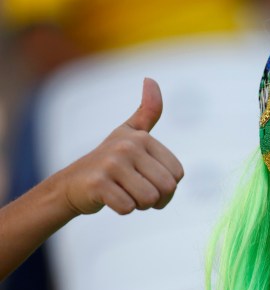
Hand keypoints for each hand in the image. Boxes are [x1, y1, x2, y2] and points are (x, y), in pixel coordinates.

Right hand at [55, 78, 183, 214]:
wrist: (71, 184)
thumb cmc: (109, 161)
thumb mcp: (129, 133)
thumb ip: (147, 111)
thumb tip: (151, 79)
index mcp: (142, 137)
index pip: (177, 175)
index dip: (167, 187)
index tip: (148, 181)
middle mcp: (128, 146)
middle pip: (166, 188)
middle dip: (155, 199)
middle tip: (135, 191)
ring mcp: (111, 164)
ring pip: (148, 199)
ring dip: (139, 205)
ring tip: (124, 194)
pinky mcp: (97, 184)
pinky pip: (128, 208)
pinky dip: (122, 210)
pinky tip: (110, 199)